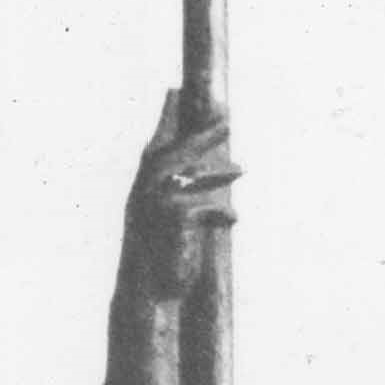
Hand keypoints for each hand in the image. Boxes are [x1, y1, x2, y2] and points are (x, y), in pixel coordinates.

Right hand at [121, 90, 238, 301]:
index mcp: (142, 188)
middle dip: (201, 136)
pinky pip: (204, 210)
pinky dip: (221, 216)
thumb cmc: (159, 258)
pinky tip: (234, 221)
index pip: (155, 145)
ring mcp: (157, 203)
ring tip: (243, 172)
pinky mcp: (175, 220)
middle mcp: (144, 191)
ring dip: (220, 175)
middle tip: (226, 118)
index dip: (166, 117)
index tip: (174, 90)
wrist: (146, 293)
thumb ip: (177, 195)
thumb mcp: (166, 224)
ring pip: (193, 179)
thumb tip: (196, 171)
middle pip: (176, 154)